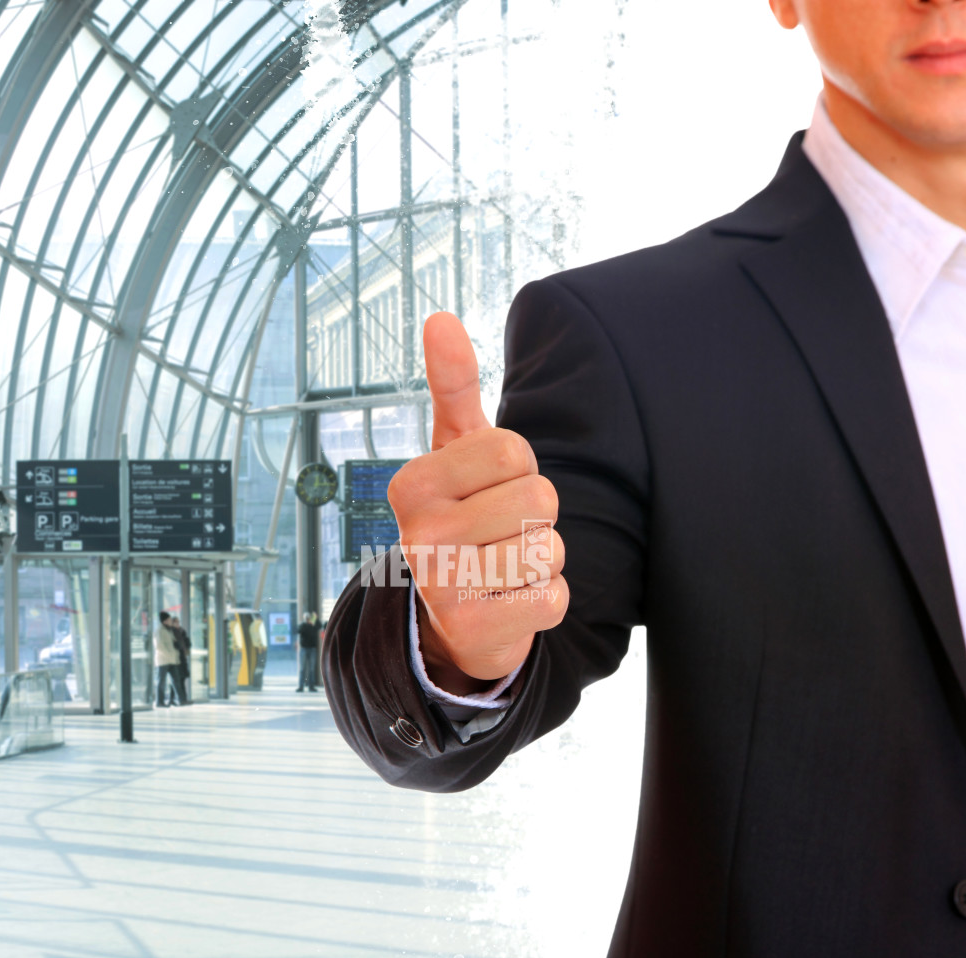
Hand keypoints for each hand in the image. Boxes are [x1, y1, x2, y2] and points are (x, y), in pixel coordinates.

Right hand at [387, 312, 568, 692]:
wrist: (452, 617)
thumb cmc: (463, 518)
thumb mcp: (454, 452)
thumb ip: (454, 387)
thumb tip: (441, 318)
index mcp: (410, 484)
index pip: (513, 450)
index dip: (519, 470)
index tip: (490, 492)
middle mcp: (417, 535)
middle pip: (538, 498)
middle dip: (536, 517)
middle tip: (500, 534)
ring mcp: (441, 587)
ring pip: (549, 549)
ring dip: (543, 560)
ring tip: (505, 568)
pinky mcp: (474, 631)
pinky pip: (554, 598)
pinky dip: (546, 600)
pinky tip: (511, 602)